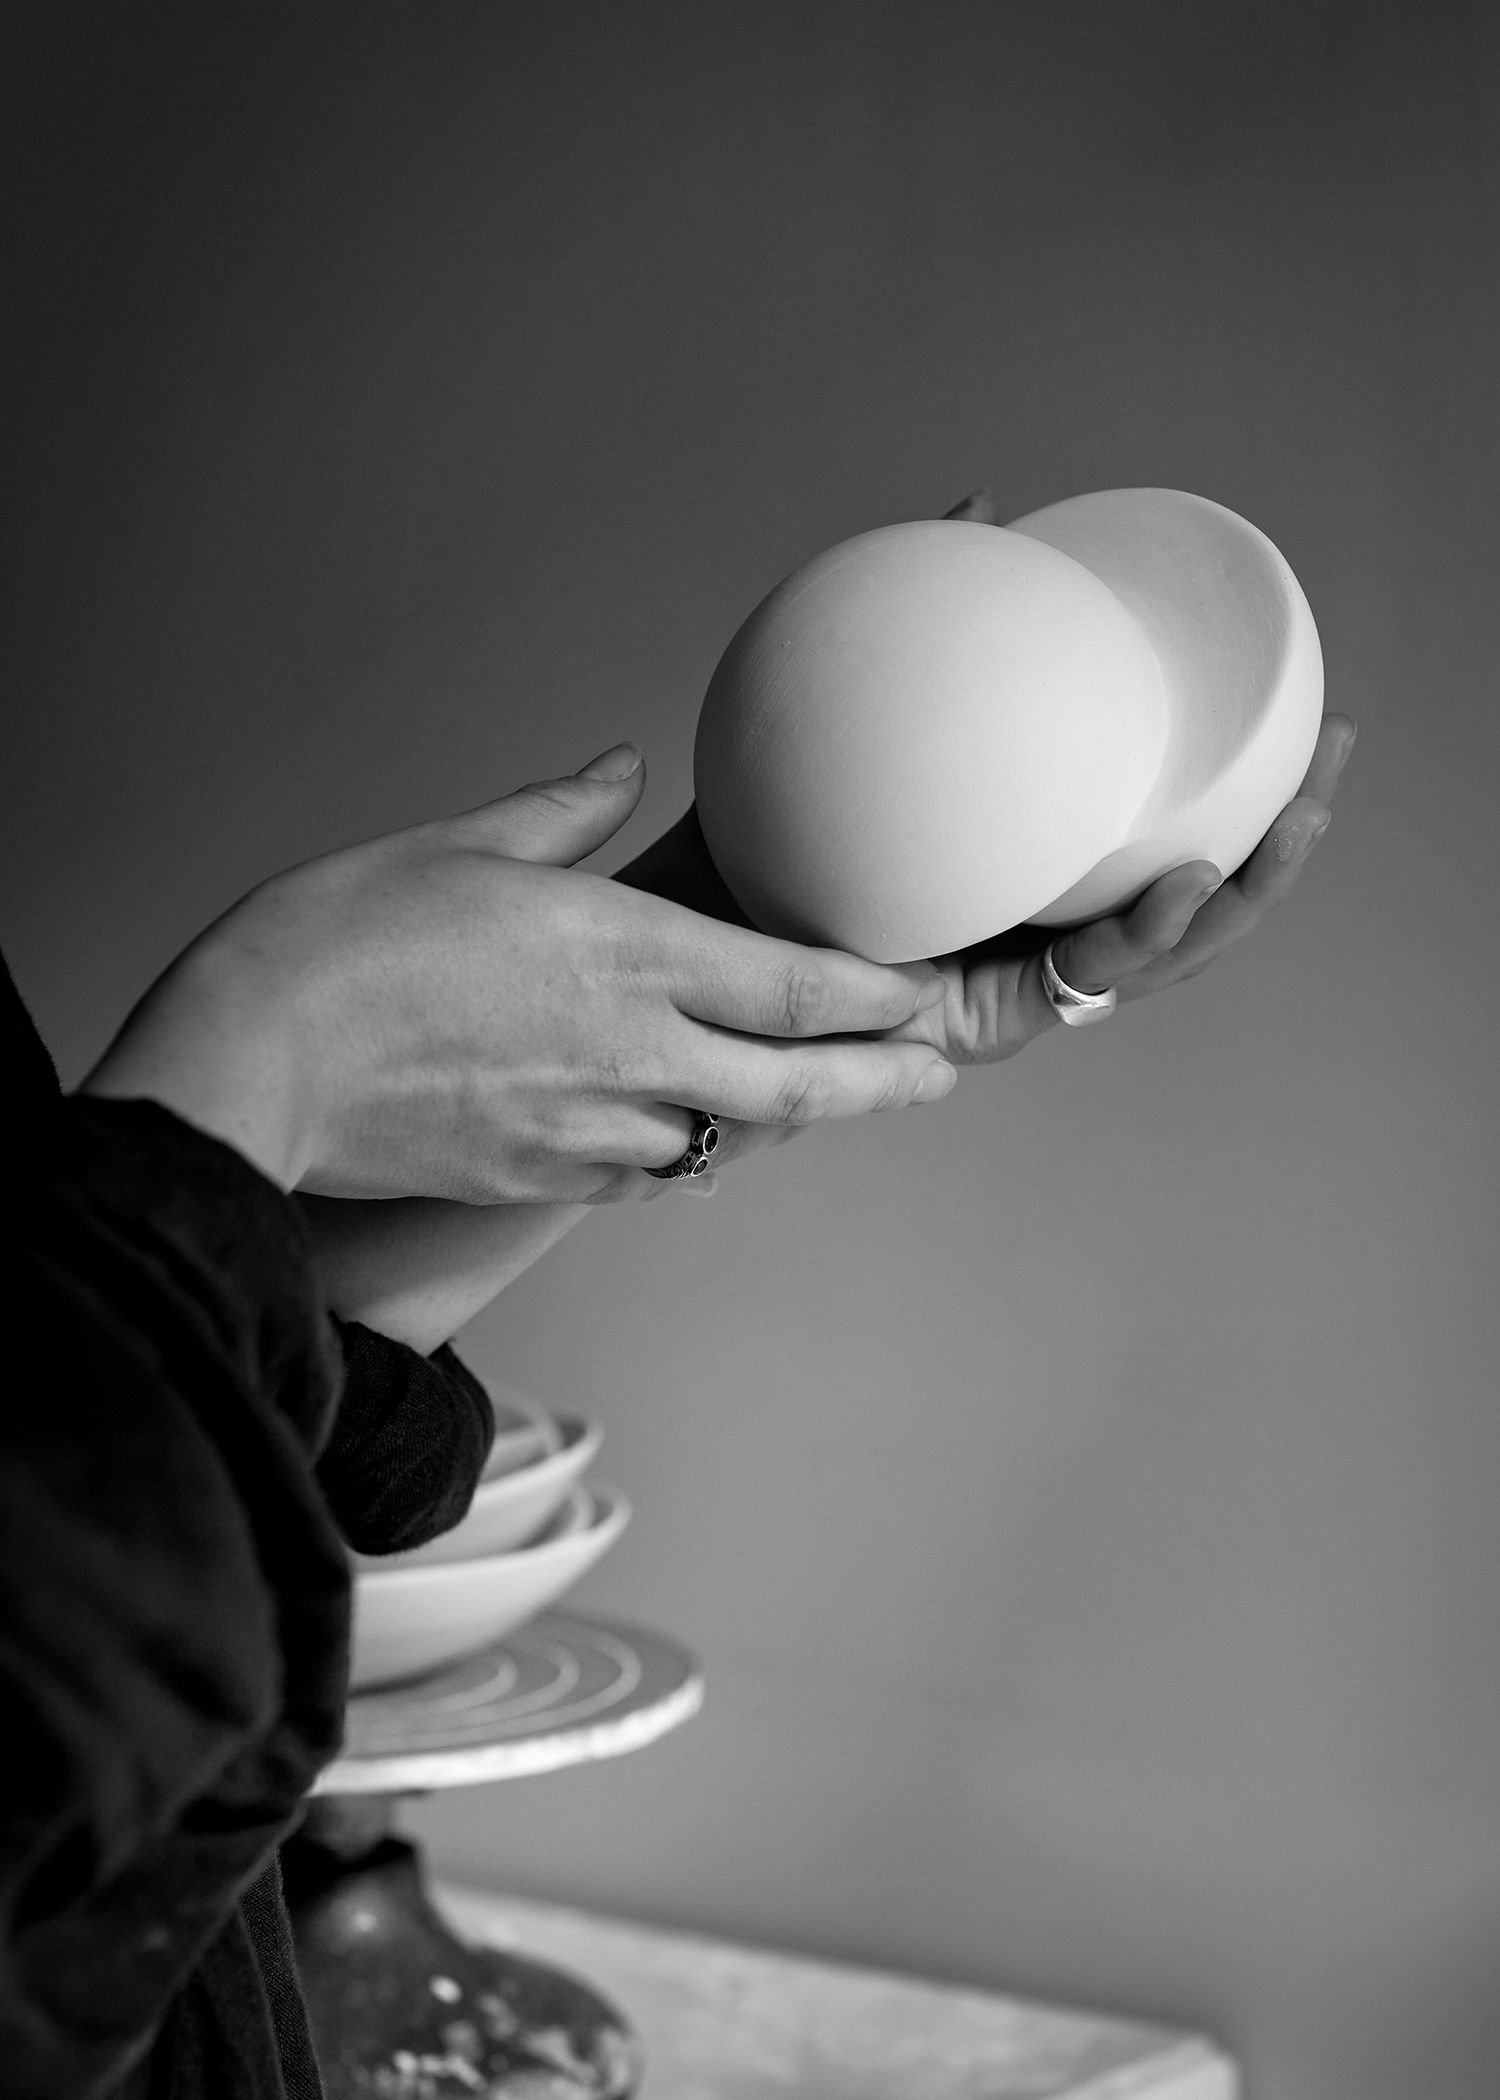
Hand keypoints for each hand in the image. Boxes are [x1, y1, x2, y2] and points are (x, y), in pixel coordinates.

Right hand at [83, 745, 954, 1201]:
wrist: (248, 1070)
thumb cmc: (336, 944)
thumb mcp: (454, 843)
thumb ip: (558, 810)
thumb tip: (615, 765)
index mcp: (622, 953)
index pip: (795, 985)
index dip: (877, 993)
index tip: (922, 989)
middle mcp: (630, 1052)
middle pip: (798, 1083)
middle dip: (882, 1080)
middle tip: (933, 1073)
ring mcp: (590, 1129)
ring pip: (728, 1139)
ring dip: (787, 1120)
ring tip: (827, 1102)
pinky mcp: (541, 1180)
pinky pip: (647, 1176)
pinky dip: (688, 1155)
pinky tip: (695, 1142)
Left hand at [619, 488, 1354, 1074]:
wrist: (668, 951)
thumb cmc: (747, 839)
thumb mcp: (843, 722)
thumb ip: (912, 628)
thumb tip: (980, 507)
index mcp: (1018, 872)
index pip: (1144, 832)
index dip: (1225, 782)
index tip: (1288, 710)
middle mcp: (1029, 930)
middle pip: (1181, 893)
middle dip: (1272, 838)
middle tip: (1335, 757)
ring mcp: (1014, 983)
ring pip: (1162, 950)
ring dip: (1245, 890)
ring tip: (1300, 818)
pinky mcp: (983, 1025)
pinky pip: (1083, 982)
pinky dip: (1144, 934)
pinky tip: (1189, 882)